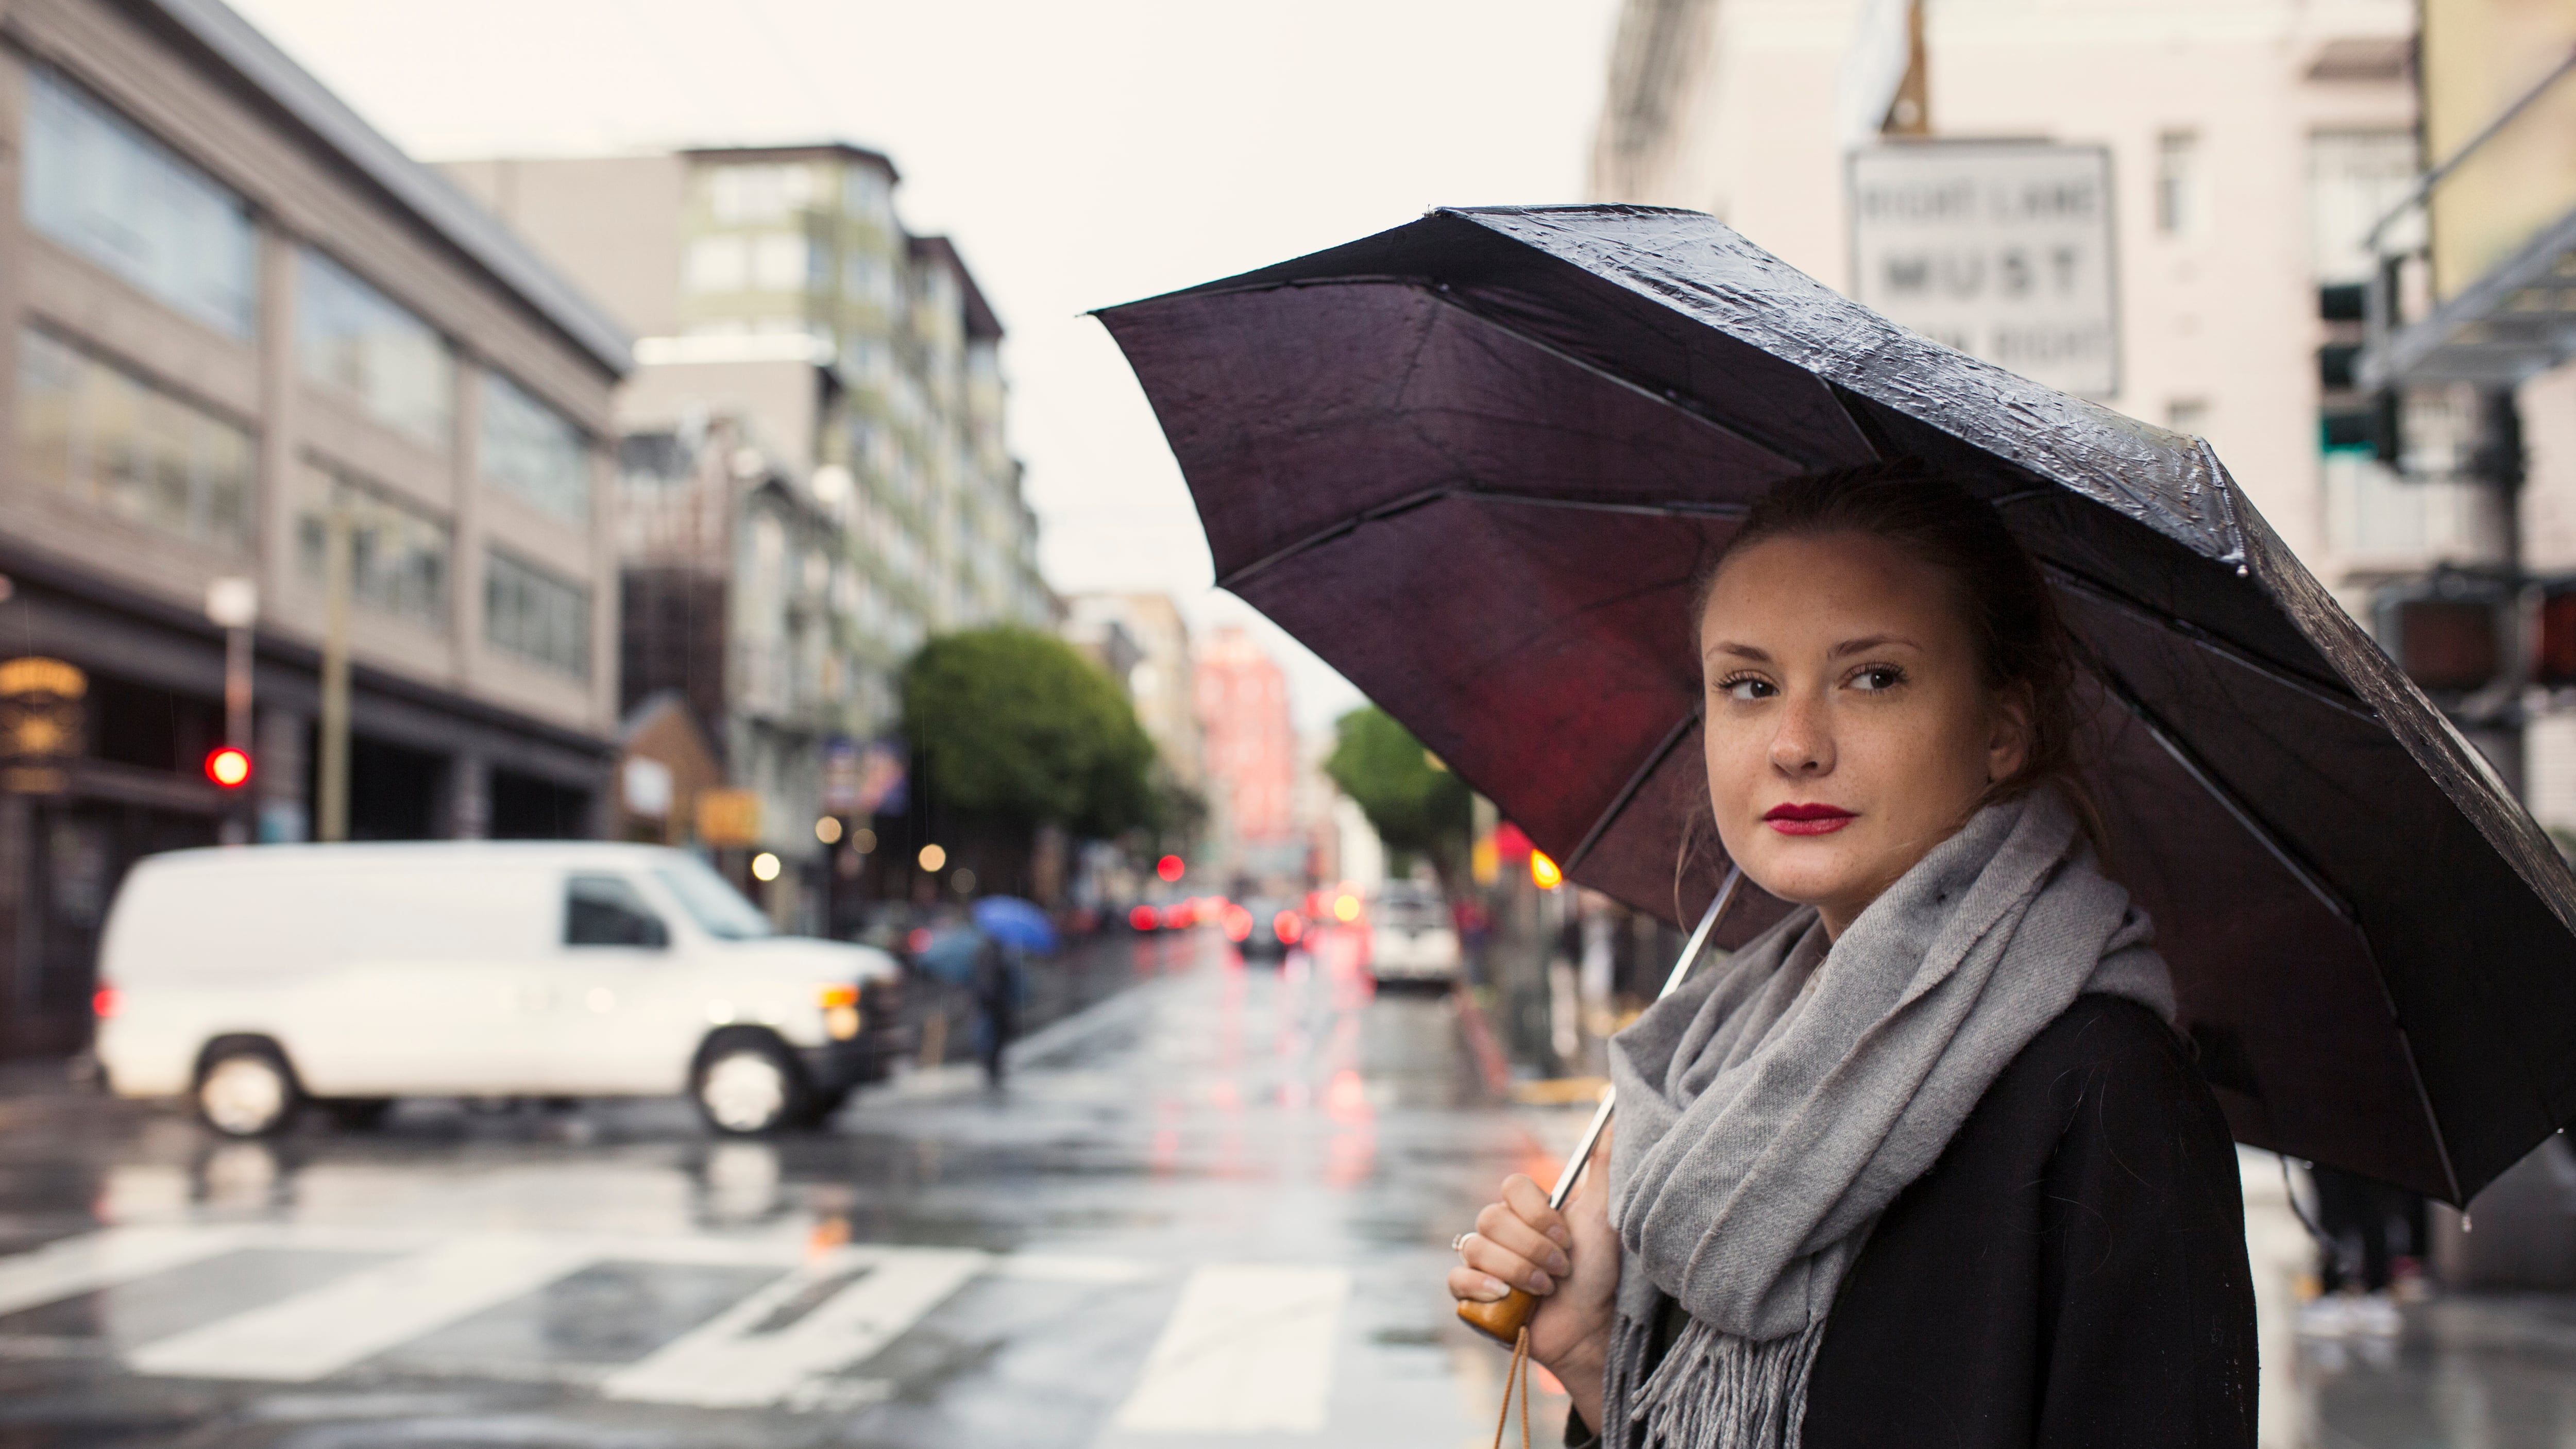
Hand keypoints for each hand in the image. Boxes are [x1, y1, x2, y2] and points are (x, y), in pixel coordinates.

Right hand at [1447, 1131, 1619, 1424]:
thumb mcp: (1603, 1217)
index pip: (1511, 1186)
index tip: (1567, 1238)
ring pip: (1476, 1248)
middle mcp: (1500, 1231)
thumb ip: (1604, 1169)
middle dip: (1532, 1248)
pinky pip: (1456, 1279)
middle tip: (1561, 1269)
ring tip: (1546, 1289)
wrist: (1591, 1327)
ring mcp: (1483, 1262)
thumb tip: (1613, 1120)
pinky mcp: (1472, 1294)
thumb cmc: (1598, 1272)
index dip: (1538, 1214)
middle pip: (1491, 1218)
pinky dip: (1481, 1286)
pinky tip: (1507, 1297)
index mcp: (1526, 1209)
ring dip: (1517, 1271)